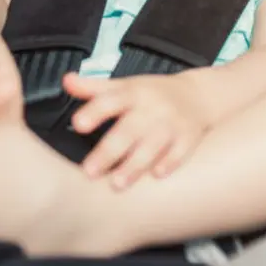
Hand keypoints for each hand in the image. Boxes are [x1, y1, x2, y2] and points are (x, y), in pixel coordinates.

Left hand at [63, 72, 207, 189]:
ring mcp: (172, 123)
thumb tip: (66, 81)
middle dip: (109, 151)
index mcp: (133, 93)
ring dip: (135, 164)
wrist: (198, 95)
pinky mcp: (188, 138)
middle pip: (129, 130)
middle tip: (89, 171)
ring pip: (153, 145)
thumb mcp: (125, 85)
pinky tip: (157, 176)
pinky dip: (170, 163)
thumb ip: (94, 88)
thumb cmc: (153, 93)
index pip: (111, 100)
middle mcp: (152, 108)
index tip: (78, 124)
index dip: (94, 111)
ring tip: (117, 184)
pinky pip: (180, 152)